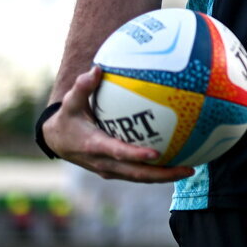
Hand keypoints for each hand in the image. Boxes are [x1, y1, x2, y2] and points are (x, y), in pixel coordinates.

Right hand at [43, 67, 194, 183]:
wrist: (56, 141)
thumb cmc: (67, 118)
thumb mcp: (70, 103)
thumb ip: (83, 87)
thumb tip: (97, 68)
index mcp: (94, 146)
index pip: (118, 152)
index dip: (136, 155)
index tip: (156, 153)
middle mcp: (104, 162)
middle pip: (136, 173)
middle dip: (162, 174)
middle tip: (188, 169)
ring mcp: (110, 169)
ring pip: (140, 177)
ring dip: (164, 176)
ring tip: (190, 169)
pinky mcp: (115, 170)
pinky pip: (138, 173)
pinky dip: (157, 171)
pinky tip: (177, 161)